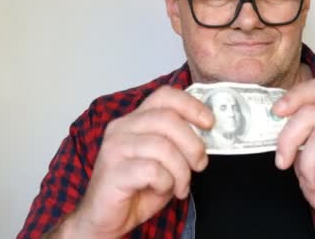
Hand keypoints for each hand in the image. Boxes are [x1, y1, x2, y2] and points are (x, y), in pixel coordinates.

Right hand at [70, 86, 213, 237]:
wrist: (105, 218)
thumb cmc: (137, 188)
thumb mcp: (165, 160)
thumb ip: (180, 144)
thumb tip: (208, 136)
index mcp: (135, 119)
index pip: (165, 96)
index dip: (192, 106)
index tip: (209, 123)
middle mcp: (122, 127)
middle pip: (168, 119)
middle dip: (193, 144)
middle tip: (199, 164)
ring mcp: (115, 148)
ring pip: (163, 146)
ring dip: (181, 170)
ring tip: (180, 185)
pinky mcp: (113, 171)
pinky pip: (152, 170)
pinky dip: (166, 183)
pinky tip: (161, 189)